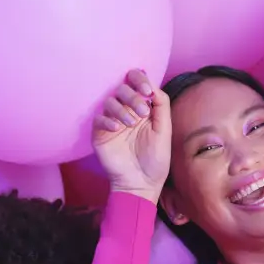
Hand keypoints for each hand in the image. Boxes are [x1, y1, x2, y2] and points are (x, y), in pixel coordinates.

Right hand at [92, 68, 171, 200]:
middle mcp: (126, 111)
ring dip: (121, 109)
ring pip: (109, 101)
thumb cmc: (155, 159)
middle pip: (122, 89)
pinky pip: (98, 119)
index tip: (147, 91)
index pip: (136, 82)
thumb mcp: (164, 131)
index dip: (140, 80)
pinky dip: (107, 121)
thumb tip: (153, 86)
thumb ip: (161, 106)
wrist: (141, 184)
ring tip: (131, 124)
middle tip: (142, 112)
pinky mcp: (100, 134)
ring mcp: (112, 122)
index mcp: (142, 107)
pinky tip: (117, 129)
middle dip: (133, 97)